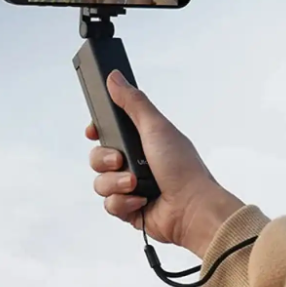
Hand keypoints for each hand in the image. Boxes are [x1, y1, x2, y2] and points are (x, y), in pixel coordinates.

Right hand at [86, 70, 243, 258]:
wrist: (192, 207)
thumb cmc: (182, 166)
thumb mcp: (156, 127)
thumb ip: (133, 102)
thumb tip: (115, 78)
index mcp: (142, 140)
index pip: (109, 132)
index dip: (97, 132)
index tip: (93, 132)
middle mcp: (135, 162)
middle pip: (98, 157)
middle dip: (104, 160)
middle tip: (120, 160)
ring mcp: (131, 186)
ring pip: (100, 183)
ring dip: (115, 184)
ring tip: (134, 183)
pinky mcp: (130, 209)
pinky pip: (109, 205)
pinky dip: (124, 203)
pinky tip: (141, 200)